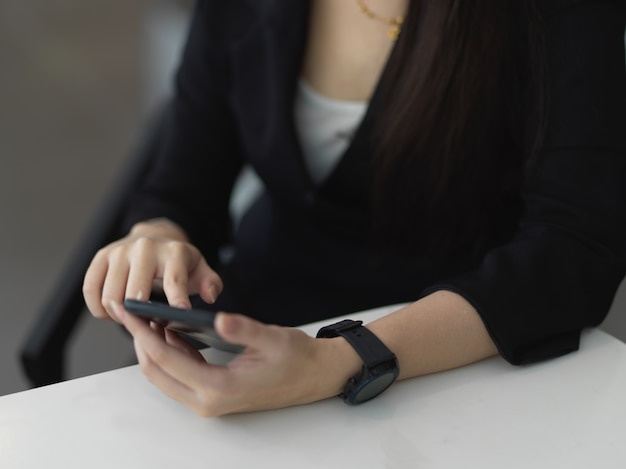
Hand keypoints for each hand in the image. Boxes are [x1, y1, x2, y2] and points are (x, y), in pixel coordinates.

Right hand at [83, 219, 222, 321]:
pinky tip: (110, 313)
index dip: (176, 300)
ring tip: (130, 318)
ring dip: (118, 315)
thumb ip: (211, 284)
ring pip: (111, 295)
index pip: (174, 280)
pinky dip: (98, 308)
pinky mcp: (101, 257)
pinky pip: (91, 289)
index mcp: (174, 252)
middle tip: (146, 325)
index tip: (178, 315)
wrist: (154, 237)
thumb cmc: (178, 261)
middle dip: (140, 316)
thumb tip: (210, 296)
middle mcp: (145, 248)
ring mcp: (120, 251)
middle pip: (135, 294)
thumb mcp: (201, 270)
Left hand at [113, 302, 361, 416]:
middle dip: (140, 341)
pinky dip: (168, 354)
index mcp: (219, 388)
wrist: (314, 377)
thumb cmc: (296, 359)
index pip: (166, 360)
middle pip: (156, 372)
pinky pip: (178, 375)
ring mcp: (208, 402)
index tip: (129, 312)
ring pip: (164, 376)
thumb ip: (244, 329)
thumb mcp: (273, 339)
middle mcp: (208, 401)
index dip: (144, 333)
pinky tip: (171, 331)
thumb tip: (219, 319)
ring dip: (152, 348)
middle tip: (131, 312)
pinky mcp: (212, 395)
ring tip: (148, 317)